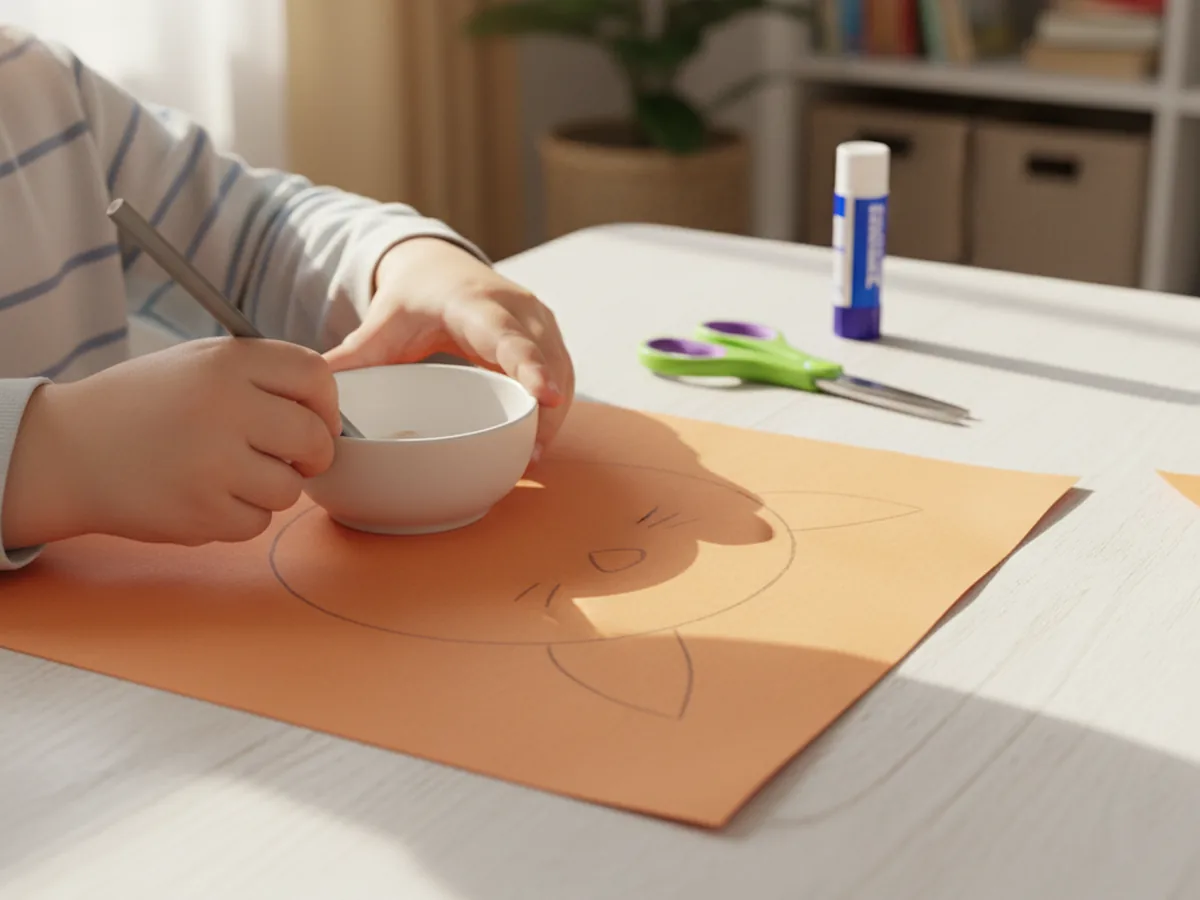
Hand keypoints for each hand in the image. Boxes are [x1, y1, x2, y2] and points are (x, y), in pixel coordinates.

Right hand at [2, 338, 339, 549]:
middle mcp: (224, 408)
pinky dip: (240, 517)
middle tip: (293, 459)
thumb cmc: (146, 406)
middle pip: (314, 438)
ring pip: (289, 489)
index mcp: (227, 363)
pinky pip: (257, 523)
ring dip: (271, 488)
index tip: (318, 421)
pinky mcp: (200, 512)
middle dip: (314, 455)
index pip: (314, 375)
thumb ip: (263, 377)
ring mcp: (212, 463)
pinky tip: (206, 497)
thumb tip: (329, 415)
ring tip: (230, 474)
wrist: (68, 451)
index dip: (327, 404)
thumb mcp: (199, 364)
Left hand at [322, 238, 574, 459]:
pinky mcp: (548, 338)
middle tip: (533, 454)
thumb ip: (352, 358)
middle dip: (546, 405)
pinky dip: (552, 408)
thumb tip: (316, 391)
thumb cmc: (413, 299)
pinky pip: (562, 376)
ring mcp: (539, 322)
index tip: (546, 397)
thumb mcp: (381, 324)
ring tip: (531, 457)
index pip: (508, 336)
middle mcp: (517, 309)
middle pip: (546, 358)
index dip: (530, 366)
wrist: (440, 268)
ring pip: (561, 371)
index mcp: (475, 304)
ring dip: (551, 415)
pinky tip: (536, 441)